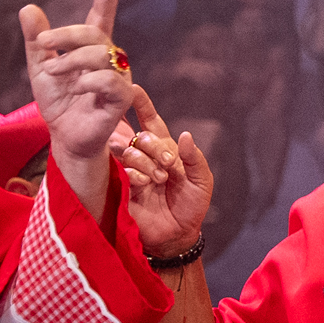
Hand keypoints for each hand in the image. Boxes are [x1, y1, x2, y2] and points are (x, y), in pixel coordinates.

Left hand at [23, 0, 131, 217]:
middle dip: (66, 35)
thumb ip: (37, 41)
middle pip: (94, 33)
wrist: (64, 137)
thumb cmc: (58, 103)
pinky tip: (77, 88)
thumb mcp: (39, 68)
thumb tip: (28, 7)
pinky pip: (109, 80)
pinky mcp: (121, 98)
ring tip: (50, 72)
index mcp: (91, 49)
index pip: (101, 16)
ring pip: (100, 54)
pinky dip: (88, 80)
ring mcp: (118, 78)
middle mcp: (109, 60)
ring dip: (70, 60)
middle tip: (42, 43)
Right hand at [111, 84, 212, 254]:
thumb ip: (194, 158)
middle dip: (153, 145)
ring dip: (146, 161)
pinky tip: (147, 185)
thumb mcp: (202, 180)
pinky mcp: (122, 186)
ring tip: (159, 178)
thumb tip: (184, 135)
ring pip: (128, 151)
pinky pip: (124, 171)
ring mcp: (132, 170)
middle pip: (140, 135)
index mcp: (166, 150)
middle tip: (167, 163)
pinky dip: (138, 175)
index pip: (150, 122)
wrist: (178, 234)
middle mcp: (146, 157)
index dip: (141, 105)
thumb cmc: (191, 205)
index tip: (132, 88)